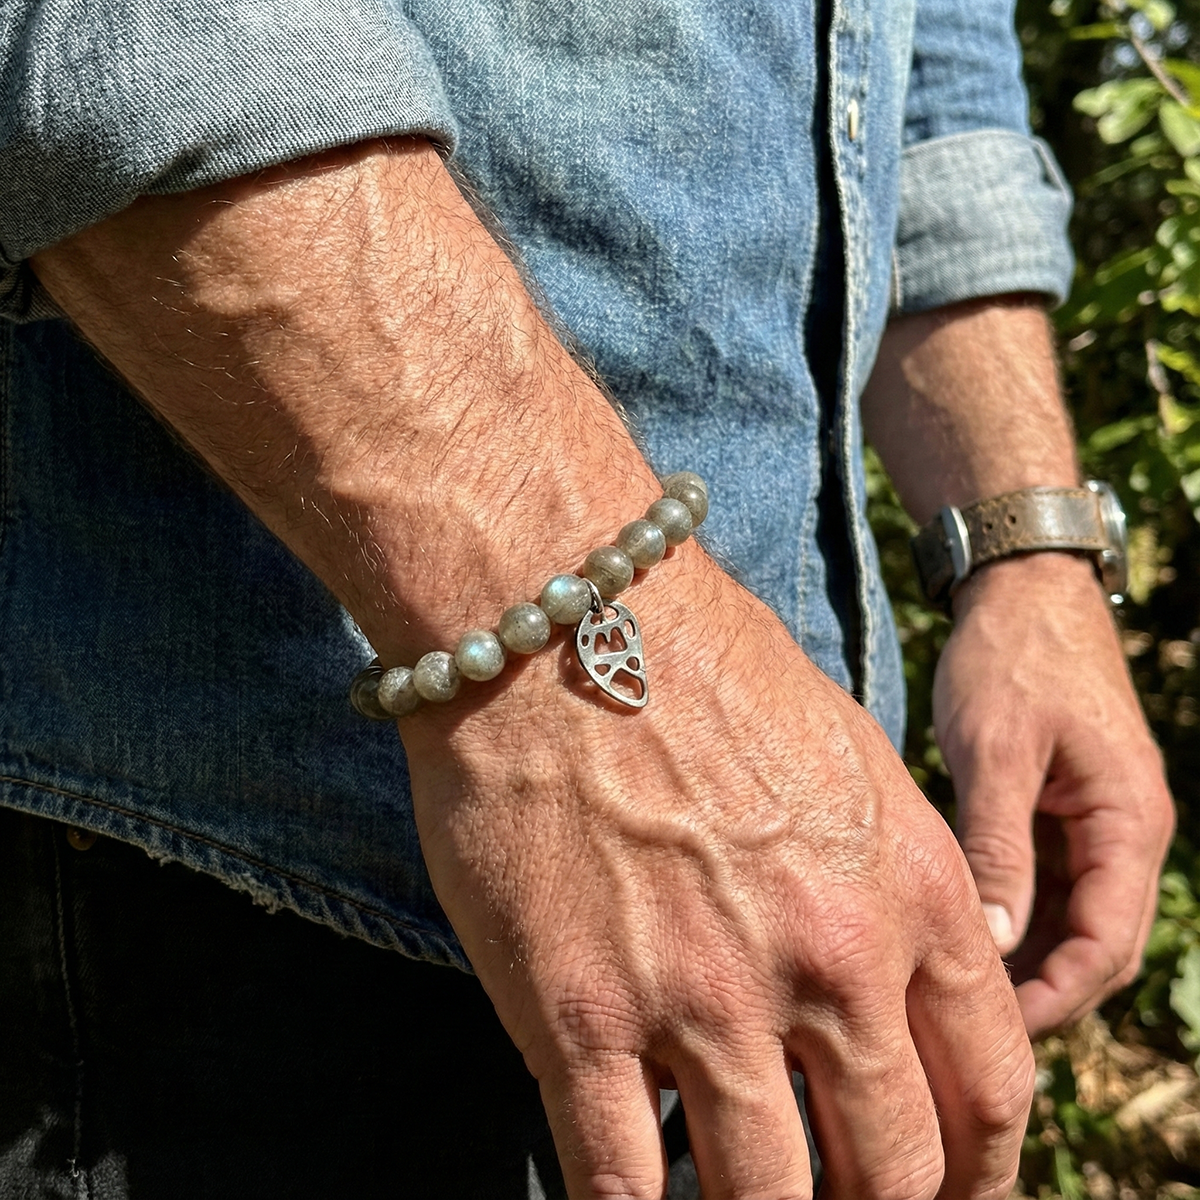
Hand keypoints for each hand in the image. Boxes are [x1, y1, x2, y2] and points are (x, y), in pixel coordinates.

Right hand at [402, 551, 1033, 1199]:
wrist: (560, 615)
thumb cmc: (699, 667)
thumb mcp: (848, 756)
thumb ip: (890, 880)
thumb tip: (883, 985)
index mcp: (910, 891)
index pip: (991, 1087)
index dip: (978, 1169)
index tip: (945, 1190)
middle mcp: (828, 959)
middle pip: (895, 1169)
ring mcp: (704, 996)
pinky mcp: (580, 1016)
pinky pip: (621, 1184)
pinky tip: (634, 1198)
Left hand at [935, 552, 1174, 1036]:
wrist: (1021, 589)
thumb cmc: (1012, 658)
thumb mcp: (998, 751)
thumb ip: (998, 845)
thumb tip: (993, 938)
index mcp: (1128, 822)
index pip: (1107, 942)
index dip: (1057, 995)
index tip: (998, 1032)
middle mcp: (1124, 830)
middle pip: (1094, 940)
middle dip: (1042, 988)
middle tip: (966, 1025)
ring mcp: (1095, 818)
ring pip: (1071, 914)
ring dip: (1027, 954)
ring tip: (957, 991)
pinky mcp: (1062, 805)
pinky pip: (1050, 879)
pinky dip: (1016, 910)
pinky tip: (964, 929)